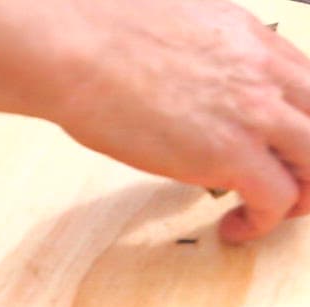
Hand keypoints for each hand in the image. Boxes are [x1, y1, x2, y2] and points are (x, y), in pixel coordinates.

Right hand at [53, 0, 309, 242]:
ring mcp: (251, 114)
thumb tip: (195, 83)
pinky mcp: (226, 154)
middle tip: (290, 182)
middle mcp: (264, 74)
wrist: (74, 48)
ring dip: (301, 196)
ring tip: (269, 211)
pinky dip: (265, 222)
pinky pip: (276, 199)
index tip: (282, 145)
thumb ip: (205, 54)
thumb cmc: (100, 33)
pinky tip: (235, 228)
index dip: (303, 123)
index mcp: (252, 39)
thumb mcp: (174, 25)